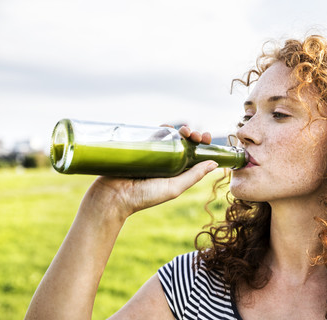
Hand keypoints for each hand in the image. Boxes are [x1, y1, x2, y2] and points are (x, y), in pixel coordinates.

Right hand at [80, 127, 216, 222]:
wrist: (111, 197)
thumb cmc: (143, 196)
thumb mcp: (173, 188)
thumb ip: (193, 176)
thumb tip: (214, 163)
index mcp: (176, 174)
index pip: (193, 156)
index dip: (201, 146)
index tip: (204, 138)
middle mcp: (166, 164)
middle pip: (183, 144)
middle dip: (192, 135)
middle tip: (193, 134)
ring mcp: (152, 156)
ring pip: (169, 138)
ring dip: (179, 130)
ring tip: (182, 130)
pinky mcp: (138, 149)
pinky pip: (152, 135)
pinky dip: (161, 128)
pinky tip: (167, 125)